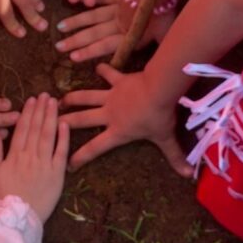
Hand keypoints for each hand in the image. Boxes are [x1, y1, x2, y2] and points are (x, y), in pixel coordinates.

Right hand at [0, 93, 69, 222]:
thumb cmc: (2, 196)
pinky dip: (63, 137)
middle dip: (41, 109)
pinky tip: (65, 123)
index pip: (22, 128)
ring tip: (54, 102)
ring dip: (51, 117)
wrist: (16, 218)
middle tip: (45, 94)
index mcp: (14, 154)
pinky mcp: (57, 174)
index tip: (31, 99)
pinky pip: (61, 152)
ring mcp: (45, 163)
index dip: (27, 112)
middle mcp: (30, 155)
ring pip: (48, 135)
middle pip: (36, 127)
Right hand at [55, 0, 173, 61]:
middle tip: (58, 46)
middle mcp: (119, 22)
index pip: (105, 46)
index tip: (72, 57)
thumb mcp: (167, 34)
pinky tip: (81, 1)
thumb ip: (158, 49)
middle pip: (94, 33)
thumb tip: (157, 65)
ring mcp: (118, 6)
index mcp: (129, 34)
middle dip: (75, 41)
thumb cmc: (167, 12)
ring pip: (93, 16)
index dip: (88, 52)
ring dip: (77, 22)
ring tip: (61, 27)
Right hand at [61, 63, 191, 176]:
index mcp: (117, 131)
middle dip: (66, 123)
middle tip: (53, 123)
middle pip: (82, 120)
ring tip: (59, 100)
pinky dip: (102, 70)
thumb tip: (189, 175)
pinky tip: (97, 67)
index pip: (95, 148)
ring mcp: (110, 96)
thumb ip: (175, 157)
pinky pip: (107, 74)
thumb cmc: (159, 116)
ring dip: (72, 98)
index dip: (81, 157)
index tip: (69, 165)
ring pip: (86, 97)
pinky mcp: (117, 81)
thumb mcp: (166, 139)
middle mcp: (108, 114)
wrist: (157, 89)